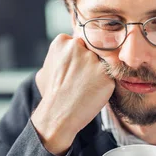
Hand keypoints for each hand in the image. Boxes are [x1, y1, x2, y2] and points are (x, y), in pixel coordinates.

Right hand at [32, 34, 114, 154]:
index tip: (75, 71)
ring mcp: (93, 60)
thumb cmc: (51, 95)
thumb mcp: (45, 69)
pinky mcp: (106, 74)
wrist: (57, 115)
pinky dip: (104, 86)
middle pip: (93, 50)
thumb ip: (57, 57)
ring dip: (98, 75)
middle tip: (82, 80)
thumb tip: (64, 56)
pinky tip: (93, 94)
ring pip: (103, 64)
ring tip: (87, 88)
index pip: (80, 43)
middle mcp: (78, 46)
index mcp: (62, 41)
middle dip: (90, 63)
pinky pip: (110, 77)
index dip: (79, 59)